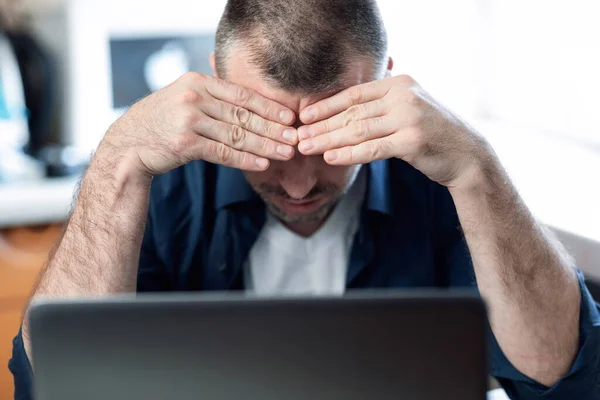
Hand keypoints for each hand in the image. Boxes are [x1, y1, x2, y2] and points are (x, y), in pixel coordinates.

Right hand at [105, 72, 297, 175]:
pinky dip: (245, 159)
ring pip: (237, 134)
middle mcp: (194, 97)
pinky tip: (263, 164)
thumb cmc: (161, 122)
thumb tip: (249, 105)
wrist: (128, 144)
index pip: (241, 94)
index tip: (290, 117)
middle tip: (295, 138)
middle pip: (243, 115)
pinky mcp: (184, 143)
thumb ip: (212, 97)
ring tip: (286, 153)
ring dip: (266, 146)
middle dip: (273, 128)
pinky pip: (223, 153)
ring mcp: (188, 119)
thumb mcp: (183, 98)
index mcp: (197, 82)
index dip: (269, 107)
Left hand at [297, 75, 491, 187]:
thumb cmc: (433, 133)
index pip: (354, 94)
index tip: (304, 115)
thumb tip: (348, 107)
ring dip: (328, 140)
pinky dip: (349, 153)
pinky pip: (372, 148)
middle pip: (352, 112)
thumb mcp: (410, 108)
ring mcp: (409, 118)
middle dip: (321, 125)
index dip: (326, 105)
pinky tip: (330, 157)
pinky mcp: (412, 141)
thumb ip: (384, 103)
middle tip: (298, 136)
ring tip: (307, 147)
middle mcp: (403, 96)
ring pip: (358, 130)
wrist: (467, 154)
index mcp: (399, 84)